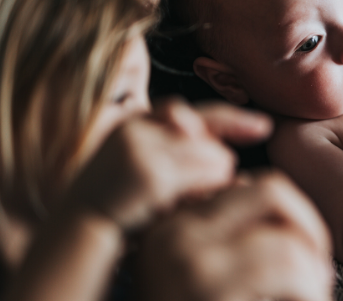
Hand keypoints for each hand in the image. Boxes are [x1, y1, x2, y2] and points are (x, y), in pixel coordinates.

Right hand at [67, 98, 271, 231]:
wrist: (77, 230)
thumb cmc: (119, 208)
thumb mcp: (149, 176)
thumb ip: (181, 160)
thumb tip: (232, 164)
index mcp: (137, 123)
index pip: (196, 113)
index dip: (235, 119)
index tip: (265, 127)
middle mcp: (139, 128)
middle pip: (209, 137)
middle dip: (218, 163)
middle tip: (208, 187)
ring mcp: (143, 148)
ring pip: (214, 156)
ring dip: (214, 180)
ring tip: (186, 202)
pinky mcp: (151, 172)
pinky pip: (205, 177)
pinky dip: (207, 192)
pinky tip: (189, 206)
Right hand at [136, 171, 333, 300]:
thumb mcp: (205, 280)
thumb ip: (231, 243)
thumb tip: (273, 212)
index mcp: (169, 228)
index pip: (249, 186)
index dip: (290, 219)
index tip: (299, 257)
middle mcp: (171, 235)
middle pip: (272, 190)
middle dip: (310, 231)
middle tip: (314, 275)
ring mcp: (187, 261)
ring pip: (288, 235)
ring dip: (314, 273)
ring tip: (307, 300)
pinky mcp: (209, 287)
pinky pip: (291, 267)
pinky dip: (311, 293)